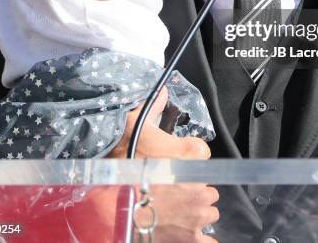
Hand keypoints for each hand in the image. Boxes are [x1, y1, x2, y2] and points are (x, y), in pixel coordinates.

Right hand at [105, 88, 218, 240]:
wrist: (110, 208)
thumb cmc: (122, 166)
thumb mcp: (133, 126)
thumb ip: (152, 107)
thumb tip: (163, 89)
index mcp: (191, 155)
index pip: (202, 153)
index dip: (188, 156)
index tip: (174, 158)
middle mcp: (200, 185)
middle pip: (206, 184)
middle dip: (191, 186)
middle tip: (168, 186)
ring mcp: (198, 213)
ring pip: (207, 210)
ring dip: (194, 210)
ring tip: (170, 208)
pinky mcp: (191, 237)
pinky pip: (207, 242)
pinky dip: (200, 238)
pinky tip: (188, 231)